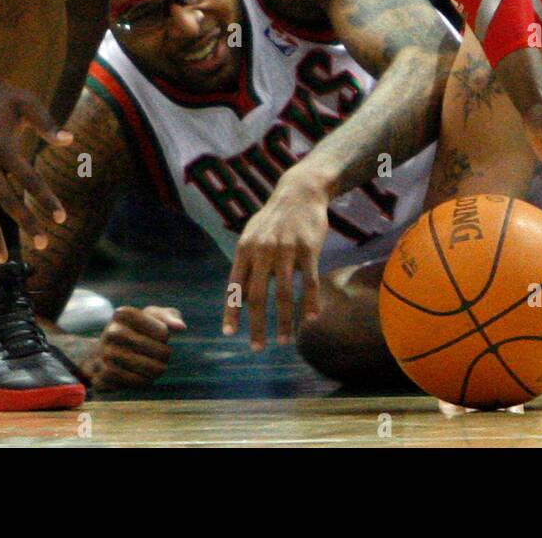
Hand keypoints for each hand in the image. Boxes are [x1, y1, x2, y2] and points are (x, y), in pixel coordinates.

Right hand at [0, 76, 69, 261]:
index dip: (46, 200)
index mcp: (1, 146)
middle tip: (42, 246)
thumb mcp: (28, 102)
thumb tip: (70, 141)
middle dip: (25, 224)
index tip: (62, 219)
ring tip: (3, 260)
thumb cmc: (2, 95)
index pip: (29, 180)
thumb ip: (48, 124)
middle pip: (5, 201)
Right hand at [82, 306, 185, 389]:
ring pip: (145, 368)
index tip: (159, 335)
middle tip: (163, 356)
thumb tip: (181, 327)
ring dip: (156, 371)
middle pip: (157, 350)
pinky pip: (131, 382)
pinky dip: (141, 381)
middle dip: (164, 355)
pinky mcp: (102, 374)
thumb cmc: (135, 331)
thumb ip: (170, 316)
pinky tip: (143, 377)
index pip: (162, 331)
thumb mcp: (151, 317)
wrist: (101, 353)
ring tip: (156, 368)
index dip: (164, 335)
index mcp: (123, 314)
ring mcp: (104, 354)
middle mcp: (111, 332)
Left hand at [222, 169, 327, 348]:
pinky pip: (309, 282)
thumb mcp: (252, 236)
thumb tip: (241, 298)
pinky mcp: (309, 249)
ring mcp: (287, 250)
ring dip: (283, 322)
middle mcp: (263, 251)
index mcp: (245, 249)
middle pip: (258, 296)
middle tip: (257, 348)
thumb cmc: (273, 219)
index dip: (232, 311)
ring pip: (284, 294)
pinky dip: (310, 302)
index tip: (230, 334)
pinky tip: (311, 318)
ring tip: (283, 341)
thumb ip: (247, 264)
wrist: (299, 193)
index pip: (235, 286)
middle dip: (257, 326)